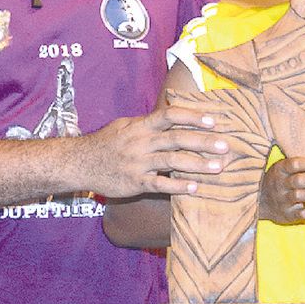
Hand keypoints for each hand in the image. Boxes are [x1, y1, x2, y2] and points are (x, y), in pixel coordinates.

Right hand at [80, 105, 230, 197]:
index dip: (193, 117)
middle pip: (177, 138)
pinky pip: (159, 184)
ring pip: (172, 161)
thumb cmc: (106, 143)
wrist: (78, 163)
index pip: (170, 116)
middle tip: (226, 146)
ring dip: (198, 164)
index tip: (214, 120)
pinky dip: (178, 186)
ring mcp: (138, 163)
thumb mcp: (125, 125)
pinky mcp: (134, 182)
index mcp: (141, 126)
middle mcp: (141, 142)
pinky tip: (194, 188)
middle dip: (203, 141)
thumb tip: (174, 115)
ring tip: (218, 167)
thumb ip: (149, 122)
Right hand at [259, 157, 304, 223]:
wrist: (260, 202)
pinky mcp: (287, 215)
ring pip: (300, 196)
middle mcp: (279, 184)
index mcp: (279, 170)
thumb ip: (300, 165)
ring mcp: (281, 200)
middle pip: (298, 180)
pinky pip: (303, 213)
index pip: (296, 164)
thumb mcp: (283, 168)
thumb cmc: (280, 181)